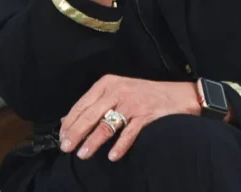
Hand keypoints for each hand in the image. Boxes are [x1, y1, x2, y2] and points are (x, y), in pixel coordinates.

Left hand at [59, 75, 200, 161]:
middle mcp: (117, 91)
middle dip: (76, 133)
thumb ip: (94, 104)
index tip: (62, 136)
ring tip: (83, 154)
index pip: (82, 104)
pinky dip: (119, 146)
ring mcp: (132, 103)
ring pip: (106, 125)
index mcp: (107, 84)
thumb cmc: (145, 94)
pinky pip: (129, 133)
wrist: (179, 95)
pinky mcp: (145, 115)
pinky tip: (112, 156)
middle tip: (66, 147)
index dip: (70, 122)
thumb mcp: (117, 91)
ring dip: (93, 142)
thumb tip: (67, 120)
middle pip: (91, 115)